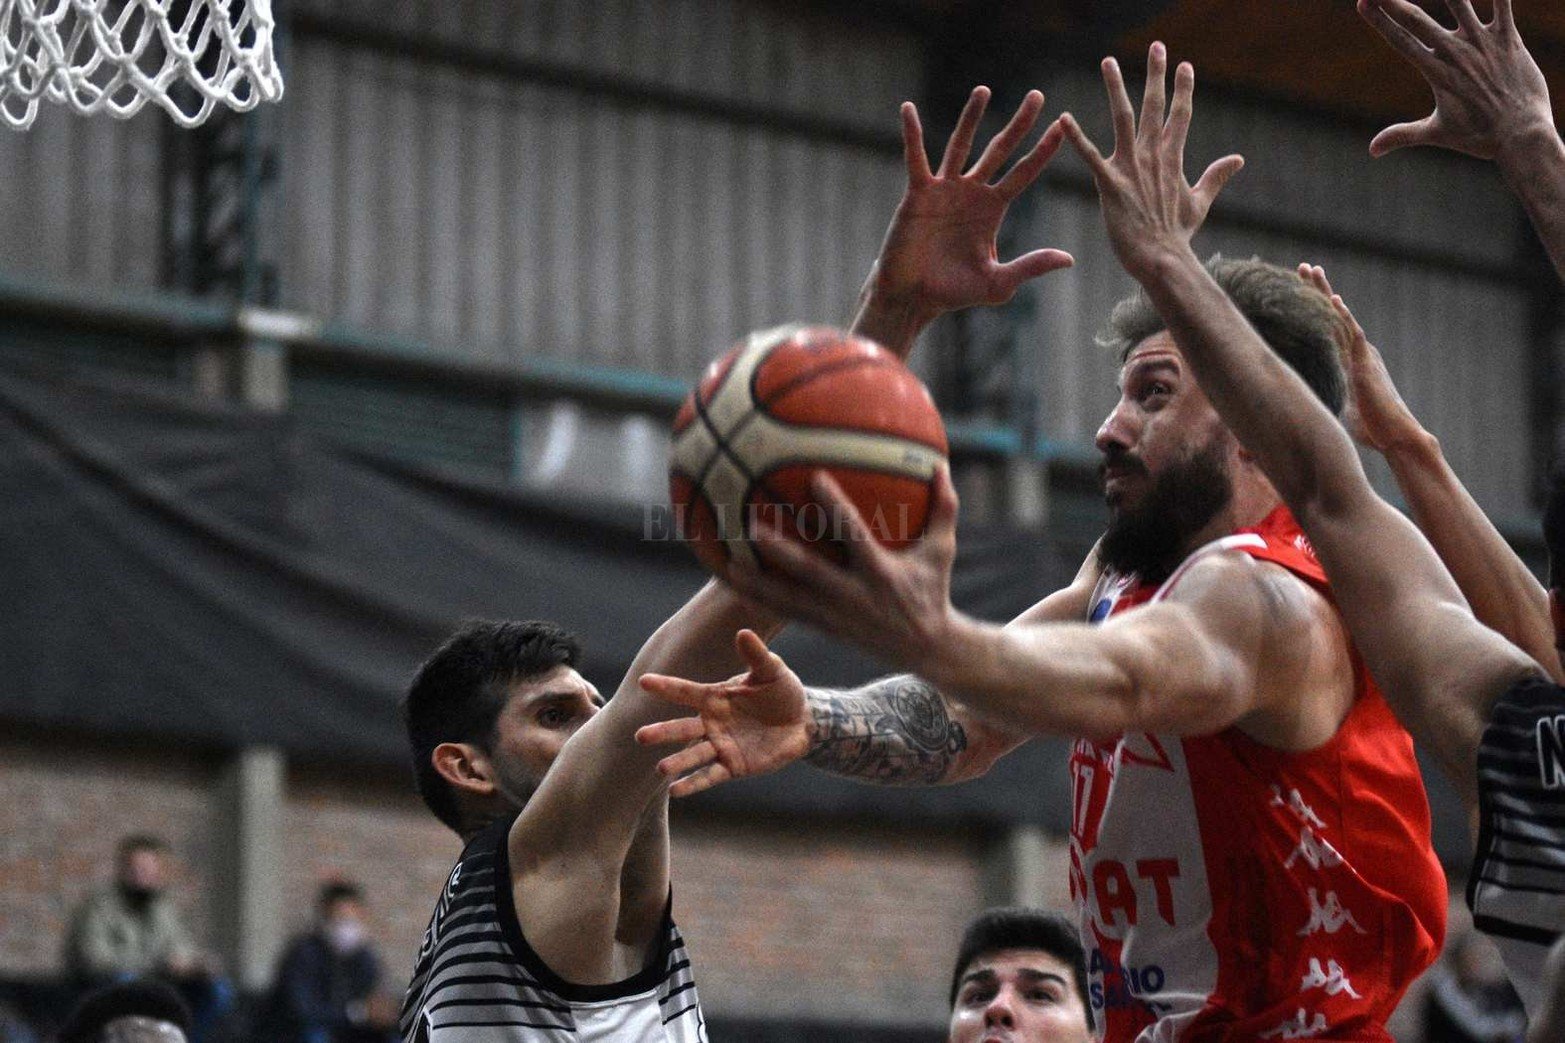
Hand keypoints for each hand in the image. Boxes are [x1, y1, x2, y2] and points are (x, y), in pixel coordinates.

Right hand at [635, 629, 809, 796]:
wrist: (803, 722)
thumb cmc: (782, 691)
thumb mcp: (771, 671)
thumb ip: (756, 655)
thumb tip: (744, 632)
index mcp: (715, 697)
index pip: (686, 691)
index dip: (666, 686)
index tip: (643, 682)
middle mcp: (712, 722)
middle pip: (683, 728)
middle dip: (662, 732)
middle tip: (640, 737)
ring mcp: (721, 745)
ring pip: (694, 755)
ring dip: (677, 762)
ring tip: (660, 769)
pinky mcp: (733, 766)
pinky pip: (710, 776)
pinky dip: (694, 783)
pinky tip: (676, 790)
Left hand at [724, 466, 959, 675]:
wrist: (927, 649)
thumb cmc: (933, 590)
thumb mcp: (943, 550)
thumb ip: (944, 507)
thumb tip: (941, 464)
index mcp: (879, 573)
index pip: (854, 535)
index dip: (834, 507)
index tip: (814, 477)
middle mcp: (852, 596)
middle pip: (809, 572)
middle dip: (780, 550)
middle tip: (752, 524)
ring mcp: (833, 615)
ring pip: (785, 598)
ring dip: (752, 581)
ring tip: (721, 561)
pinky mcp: (822, 626)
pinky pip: (782, 610)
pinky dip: (756, 596)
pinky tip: (729, 580)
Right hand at [853, 86, 1073, 355]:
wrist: (913, 298)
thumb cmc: (953, 293)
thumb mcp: (998, 281)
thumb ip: (1030, 266)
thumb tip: (1069, 259)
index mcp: (993, 209)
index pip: (1024, 173)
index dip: (1042, 151)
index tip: (1062, 126)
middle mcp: (971, 192)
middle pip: (1000, 150)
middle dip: (1019, 124)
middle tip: (1038, 95)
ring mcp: (944, 189)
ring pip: (961, 144)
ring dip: (972, 117)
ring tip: (985, 90)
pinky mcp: (918, 193)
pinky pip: (916, 159)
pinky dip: (913, 135)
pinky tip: (908, 110)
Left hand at [1059, 44, 1243, 282]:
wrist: (1162, 260)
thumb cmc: (1176, 235)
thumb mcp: (1199, 202)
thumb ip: (1215, 177)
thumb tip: (1238, 159)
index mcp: (1171, 158)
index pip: (1180, 115)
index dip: (1183, 89)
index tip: (1185, 65)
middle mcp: (1152, 156)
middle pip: (1155, 106)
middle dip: (1156, 75)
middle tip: (1157, 46)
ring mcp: (1131, 168)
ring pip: (1122, 118)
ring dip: (1115, 88)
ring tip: (1108, 61)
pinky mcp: (1110, 184)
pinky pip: (1090, 156)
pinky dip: (1076, 137)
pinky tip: (1063, 117)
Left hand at [1297, 264, 1421, 453]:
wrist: (1396, 436)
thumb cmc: (1368, 429)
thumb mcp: (1335, 410)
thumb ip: (1317, 401)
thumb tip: (1291, 406)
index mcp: (1349, 359)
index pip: (1328, 327)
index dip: (1314, 308)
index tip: (1297, 287)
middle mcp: (1356, 352)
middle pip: (1333, 315)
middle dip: (1317, 291)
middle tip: (1303, 267)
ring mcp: (1361, 356)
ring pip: (1340, 318)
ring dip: (1325, 294)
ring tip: (1312, 270)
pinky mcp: (1366, 365)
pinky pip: (1353, 337)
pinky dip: (1343, 318)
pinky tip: (1333, 300)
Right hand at [1358, 0, 1553, 161]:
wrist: (1521, 135)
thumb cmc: (1479, 136)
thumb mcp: (1437, 133)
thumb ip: (1403, 135)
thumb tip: (1372, 150)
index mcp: (1436, 73)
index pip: (1400, 41)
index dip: (1380, 21)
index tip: (1363, 3)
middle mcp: (1456, 53)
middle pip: (1418, 19)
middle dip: (1394, 1)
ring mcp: (1483, 44)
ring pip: (1459, 3)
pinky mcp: (1508, 39)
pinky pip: (1503, 4)